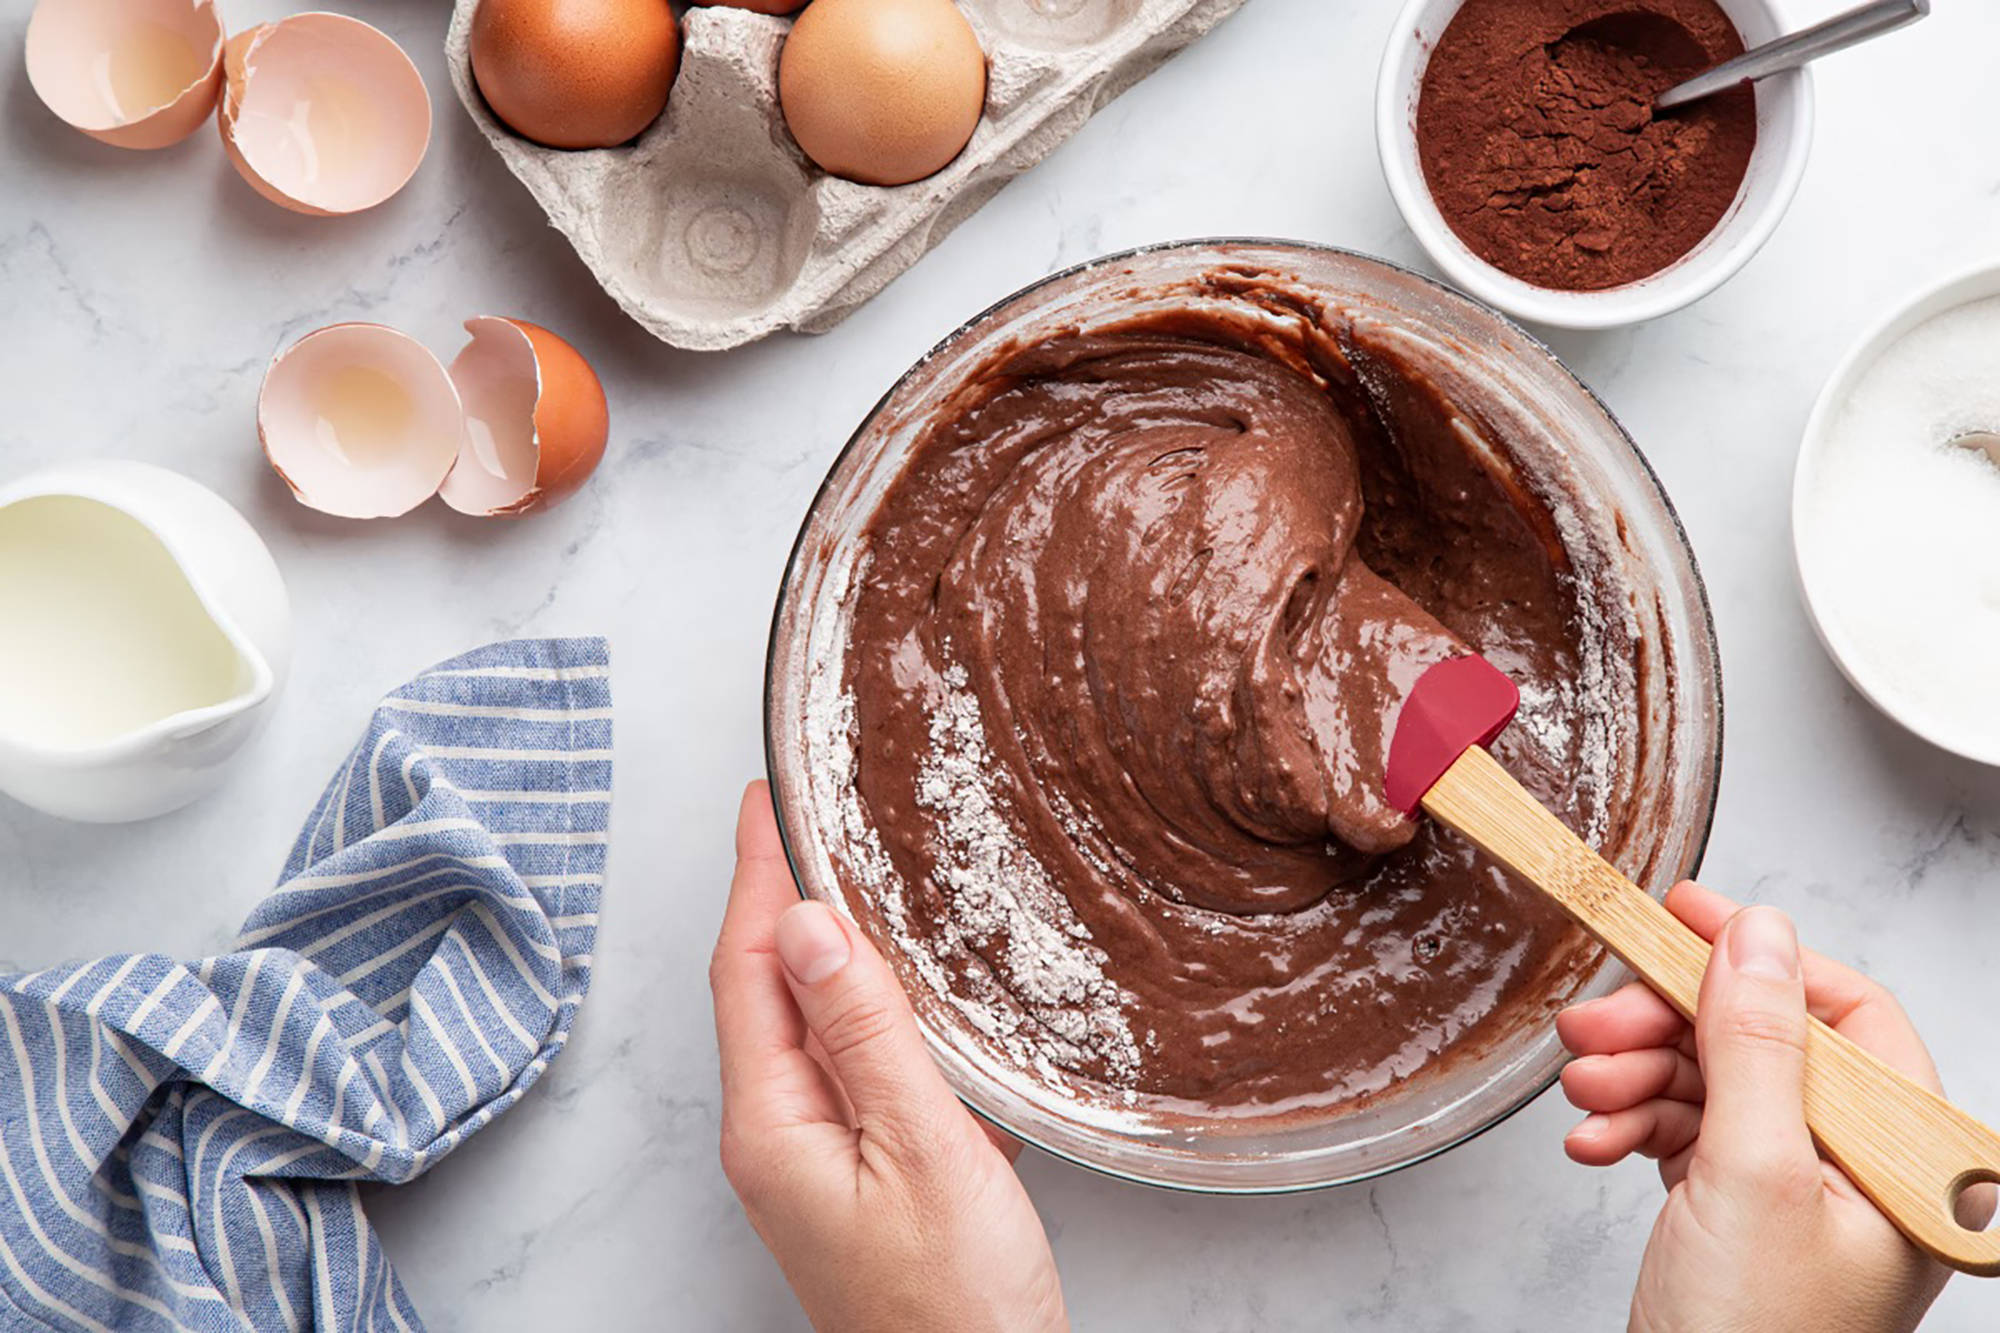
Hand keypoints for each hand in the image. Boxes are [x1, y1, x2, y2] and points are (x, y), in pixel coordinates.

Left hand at [711, 782, 1068, 1332]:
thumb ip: (868, 1035)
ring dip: (827, 950)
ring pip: (808, 1027)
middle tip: (805, 816)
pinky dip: (870, 1011)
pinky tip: (906, 992)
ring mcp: (811, 1162)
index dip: (759, 876)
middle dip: (783, 898)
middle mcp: (776, 1139)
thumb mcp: (923, 1151)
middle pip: (765, 989)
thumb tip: (815, 927)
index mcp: (774, 1124)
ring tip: (852, 878)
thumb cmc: (955, 1305)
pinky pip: (846, 1069)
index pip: (750, 966)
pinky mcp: (853, 1180)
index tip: (763, 799)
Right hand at [1558, 881, 1988, 1332]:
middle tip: (1595, 1025)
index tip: (1680, 916)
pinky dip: (1632, 1128)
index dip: (1760, 958)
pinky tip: (1593, 1144)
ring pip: (1714, 1086)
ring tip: (1583, 1095)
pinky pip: (1687, 1136)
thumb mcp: (1752, 1174)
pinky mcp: (1742, 1215)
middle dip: (1669, 1030)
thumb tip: (1757, 930)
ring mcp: (1801, 1196)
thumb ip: (1759, 1044)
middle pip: (1765, 1046)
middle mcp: (1863, 1174)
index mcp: (1907, 1164)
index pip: (1849, 1016)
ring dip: (1636, 1079)